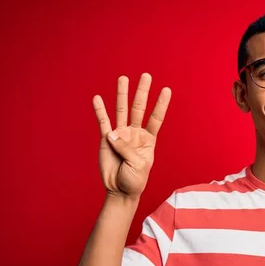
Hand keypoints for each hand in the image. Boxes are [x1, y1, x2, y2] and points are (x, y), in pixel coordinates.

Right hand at [92, 73, 171, 199]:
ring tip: (123, 78)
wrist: (120, 190)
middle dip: (142, 92)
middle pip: (139, 108)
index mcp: (148, 140)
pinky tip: (97, 98)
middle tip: (146, 75)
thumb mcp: (138, 164)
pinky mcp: (106, 140)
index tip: (166, 89)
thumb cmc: (134, 179)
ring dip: (122, 95)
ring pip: (122, 110)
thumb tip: (111, 134)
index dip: (161, 104)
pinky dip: (100, 110)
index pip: (156, 118)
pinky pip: (103, 122)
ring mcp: (120, 135)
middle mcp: (135, 133)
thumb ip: (126, 148)